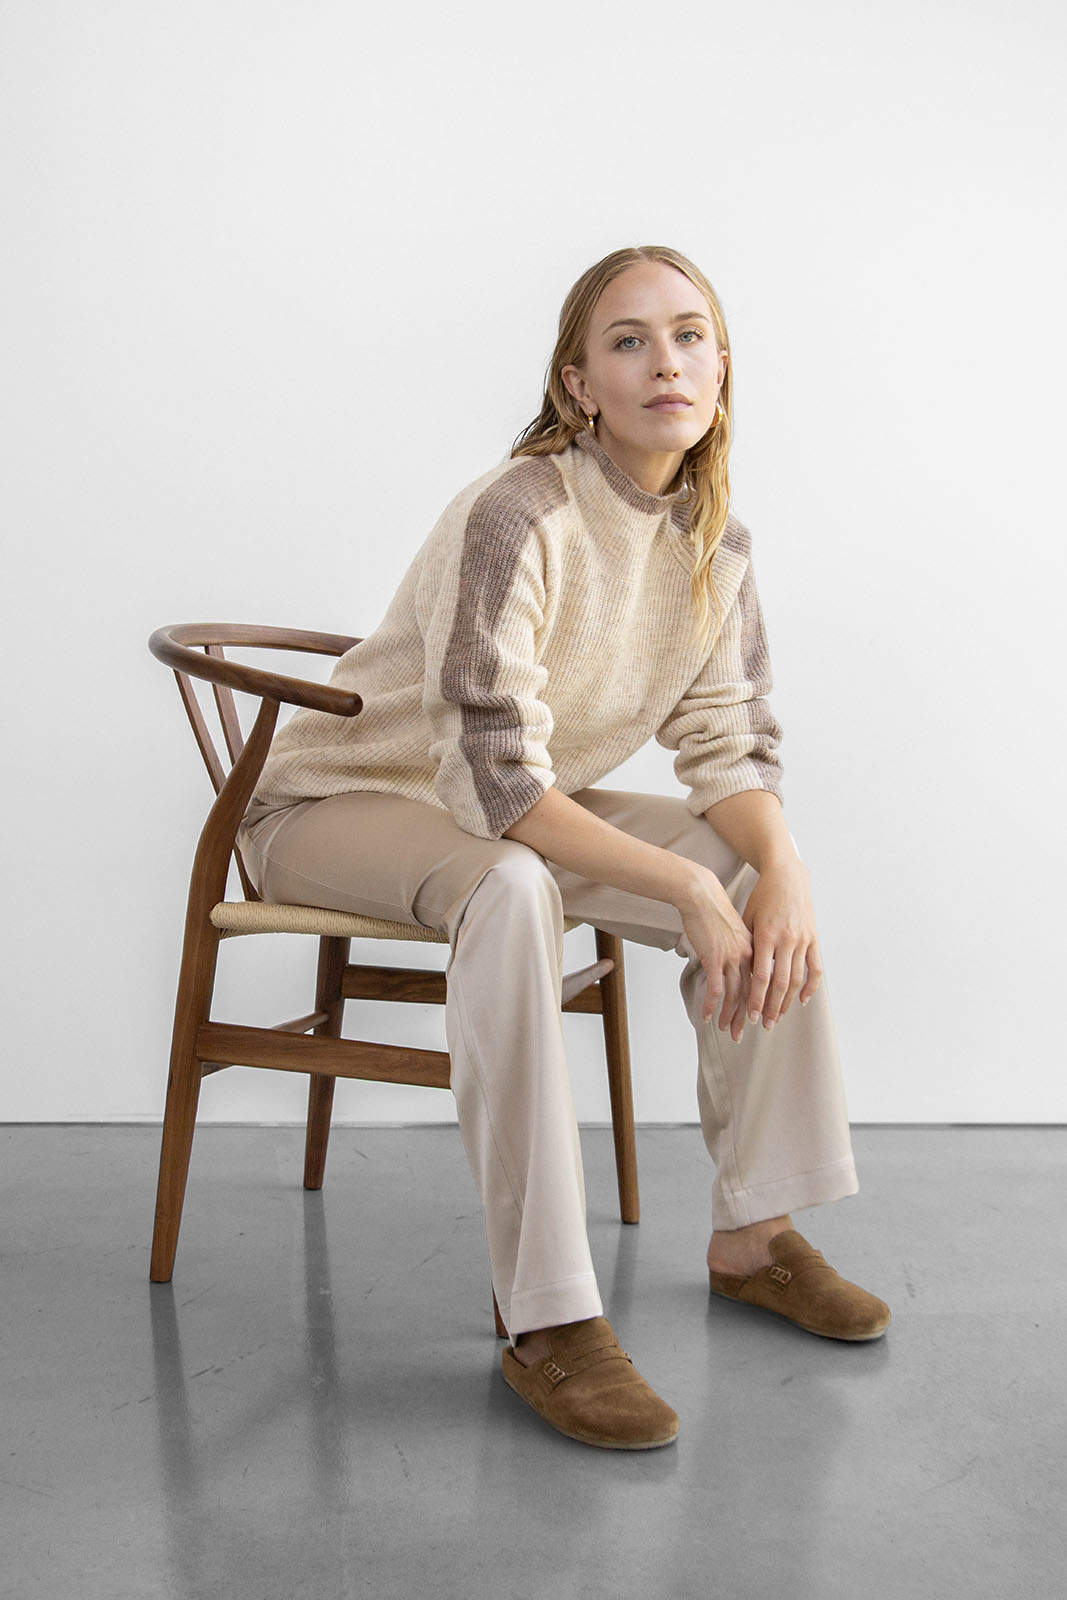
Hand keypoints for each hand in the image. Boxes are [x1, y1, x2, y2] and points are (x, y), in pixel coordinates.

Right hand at [677, 869, 754, 1040]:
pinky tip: (706, 1016)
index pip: (763, 982)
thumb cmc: (715, 909)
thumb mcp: (735, 929)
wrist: (701, 893)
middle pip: (752, 993)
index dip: (760, 1004)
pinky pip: (715, 988)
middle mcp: (748, 955)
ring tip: (724, 1029)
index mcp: (757, 948)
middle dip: (746, 1017)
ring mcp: (732, 957)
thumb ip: (740, 947)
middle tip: (741, 1034)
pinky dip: (711, 1005)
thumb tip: (737, 963)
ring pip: (735, 994)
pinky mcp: (714, 957)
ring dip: (729, 1015)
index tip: (757, 1018)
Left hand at [737, 859, 822, 1030]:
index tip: (750, 1015)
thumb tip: (741, 974)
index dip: (755, 999)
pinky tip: (802, 1000)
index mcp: (766, 935)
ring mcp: (802, 940)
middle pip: (780, 983)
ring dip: (787, 1002)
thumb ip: (748, 946)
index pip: (761, 976)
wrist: (787, 876)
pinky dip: (811, 986)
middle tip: (764, 1024)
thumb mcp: (748, 918)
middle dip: (771, 1007)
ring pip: (797, 979)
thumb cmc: (762, 897)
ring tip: (778, 1017)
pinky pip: (815, 968)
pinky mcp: (814, 938)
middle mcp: (786, 939)